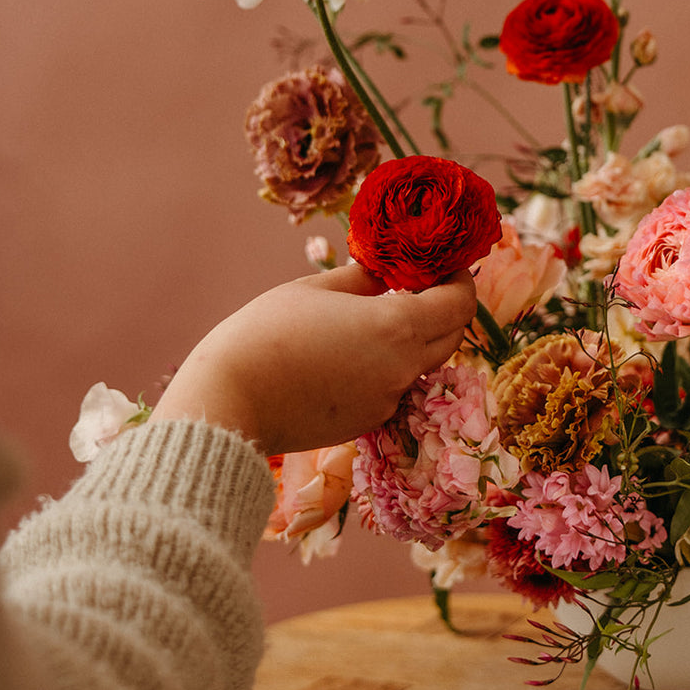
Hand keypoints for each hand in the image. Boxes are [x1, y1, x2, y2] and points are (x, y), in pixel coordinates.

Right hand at [151, 263, 476, 454]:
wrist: (229, 402)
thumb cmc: (265, 333)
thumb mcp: (315, 289)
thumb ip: (362, 279)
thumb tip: (385, 272)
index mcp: (397, 326)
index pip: (460, 304)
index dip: (459, 281)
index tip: (443, 266)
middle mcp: (402, 368)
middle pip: (450, 336)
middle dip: (443, 309)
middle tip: (415, 286)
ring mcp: (387, 400)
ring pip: (420, 363)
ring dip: (411, 339)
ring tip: (370, 317)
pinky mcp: (367, 422)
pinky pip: (391, 387)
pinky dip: (383, 367)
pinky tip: (345, 355)